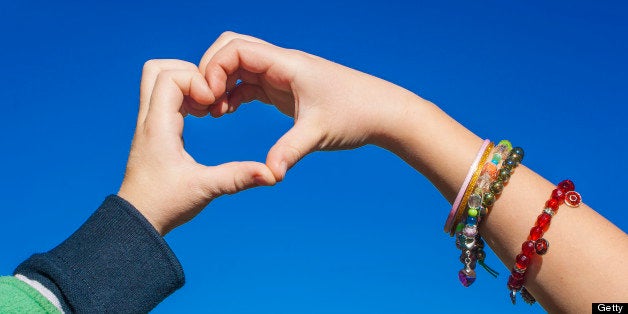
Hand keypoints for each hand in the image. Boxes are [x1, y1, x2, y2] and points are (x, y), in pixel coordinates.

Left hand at [118, 59, 275, 234]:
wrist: (137, 222)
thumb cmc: (164, 206)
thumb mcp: (204, 189)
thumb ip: (237, 178)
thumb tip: (271, 174)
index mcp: (158, 127)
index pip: (170, 77)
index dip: (196, 80)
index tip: (212, 103)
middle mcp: (149, 119)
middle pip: (158, 69)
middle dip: (189, 72)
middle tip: (210, 95)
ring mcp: (149, 124)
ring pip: (159, 80)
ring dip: (187, 83)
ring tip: (208, 105)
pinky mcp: (154, 131)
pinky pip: (165, 97)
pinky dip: (185, 96)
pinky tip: (203, 115)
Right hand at [199, 32, 422, 180]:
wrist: (382, 112)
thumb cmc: (356, 114)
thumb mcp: (318, 132)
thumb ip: (290, 151)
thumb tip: (270, 175)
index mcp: (287, 64)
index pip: (236, 49)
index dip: (214, 69)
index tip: (209, 99)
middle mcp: (282, 64)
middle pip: (232, 49)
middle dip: (211, 71)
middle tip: (205, 102)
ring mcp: (283, 75)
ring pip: (239, 67)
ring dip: (221, 84)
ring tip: (212, 112)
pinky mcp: (285, 89)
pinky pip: (250, 83)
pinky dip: (234, 93)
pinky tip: (227, 112)